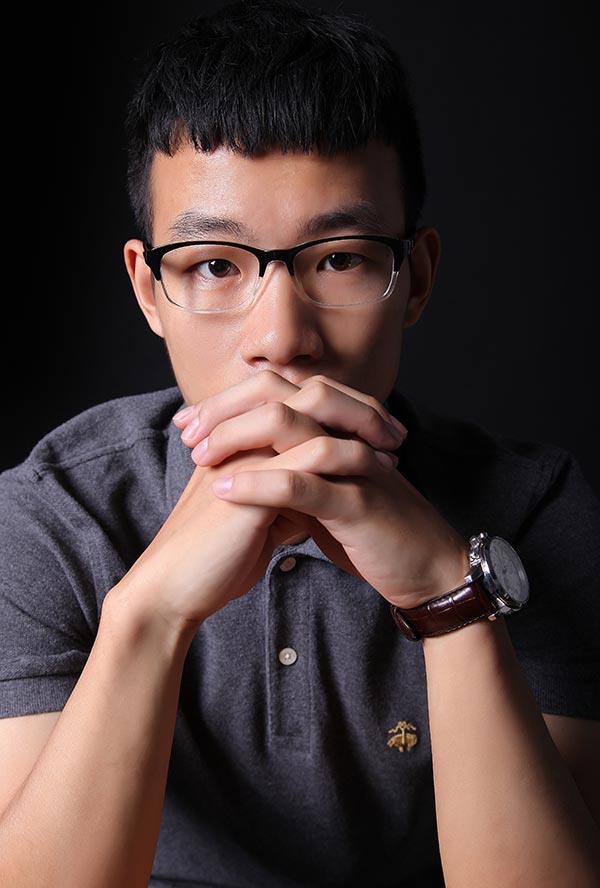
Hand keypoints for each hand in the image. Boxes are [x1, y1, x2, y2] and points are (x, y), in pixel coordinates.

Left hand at [175, 371, 468, 607]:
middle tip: (188, 431)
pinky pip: (302, 483)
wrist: (428, 569)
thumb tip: (250, 463)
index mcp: (337, 430)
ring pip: (288, 426)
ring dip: (236, 436)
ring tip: (200, 456)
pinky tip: (225, 490)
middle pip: (279, 394)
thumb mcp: (328, 493)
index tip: (191, 423)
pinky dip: (259, 483)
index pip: (278, 393)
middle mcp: (345, 435)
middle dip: (226, 409)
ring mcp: (353, 464)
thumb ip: (297, 471)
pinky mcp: (358, 501)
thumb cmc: (374, 533)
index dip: (230, 402)